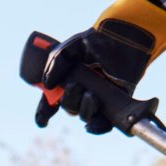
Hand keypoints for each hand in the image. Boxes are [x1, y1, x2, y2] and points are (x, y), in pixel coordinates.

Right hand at [34, 0, 165, 133]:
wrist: (123, 37)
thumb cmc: (97, 40)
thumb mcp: (70, 48)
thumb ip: (55, 63)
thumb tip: (47, 85)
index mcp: (68, 80)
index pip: (52, 101)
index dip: (45, 112)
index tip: (43, 121)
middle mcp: (82, 91)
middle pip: (69, 108)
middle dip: (69, 101)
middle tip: (75, 86)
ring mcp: (99, 98)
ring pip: (85, 115)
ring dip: (84, 109)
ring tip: (91, 95)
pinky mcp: (115, 103)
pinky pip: (104, 123)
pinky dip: (97, 127)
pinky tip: (91, 125)